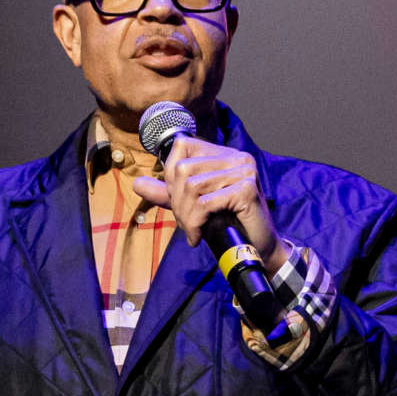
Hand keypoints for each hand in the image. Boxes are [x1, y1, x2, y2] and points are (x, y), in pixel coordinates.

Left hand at [132, 136, 290, 274]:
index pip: (182, 146)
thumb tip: (137, 183)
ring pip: (192, 187)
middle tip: (186, 224)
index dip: (171, 176)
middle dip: (177, 202)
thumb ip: (167, 193)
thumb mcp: (193, 206)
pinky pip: (205, 203)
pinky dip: (196, 223)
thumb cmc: (227, 226)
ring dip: (186, 216)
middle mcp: (235, 156)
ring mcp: (243, 170)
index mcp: (222, 154)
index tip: (179, 202)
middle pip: (183, 169)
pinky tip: (198, 237)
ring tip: (192, 232)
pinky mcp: (246, 189)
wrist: (258, 249)